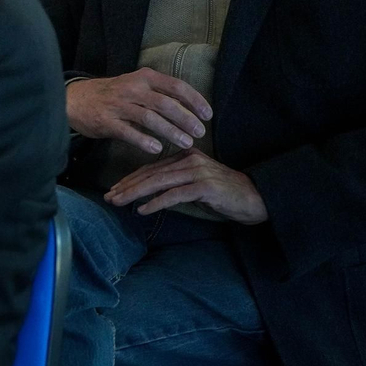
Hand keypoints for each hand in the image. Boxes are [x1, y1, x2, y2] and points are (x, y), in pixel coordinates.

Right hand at [66, 68, 211, 154]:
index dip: (195, 100)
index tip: (207, 115)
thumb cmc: (112, 95)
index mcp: (143, 78)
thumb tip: (189, 108)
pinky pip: (128, 132)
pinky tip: (156, 149)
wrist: (75, 99)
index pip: (176, 86)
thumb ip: (158, 93)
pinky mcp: (106, 121)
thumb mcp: (135, 85)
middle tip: (200, 132)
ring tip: (185, 143)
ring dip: (170, 131)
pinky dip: (143, 140)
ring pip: (150, 118)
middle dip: (186, 119)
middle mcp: (132, 88)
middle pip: (166, 103)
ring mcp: (118, 105)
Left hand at [105, 148, 267, 223]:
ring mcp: (197, 171)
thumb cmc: (225, 194)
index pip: (151, 167)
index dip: (130, 179)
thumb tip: (147, 192)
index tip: (114, 190)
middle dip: (127, 186)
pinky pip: (174, 195)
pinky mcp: (205, 186)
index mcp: (185, 155)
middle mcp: (189, 159)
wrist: (257, 199)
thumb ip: (174, 183)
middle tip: (109, 197)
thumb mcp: (195, 185)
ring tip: (119, 202)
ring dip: (135, 193)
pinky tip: (142, 210)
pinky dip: (156, 202)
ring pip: (158, 182)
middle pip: (150, 173)